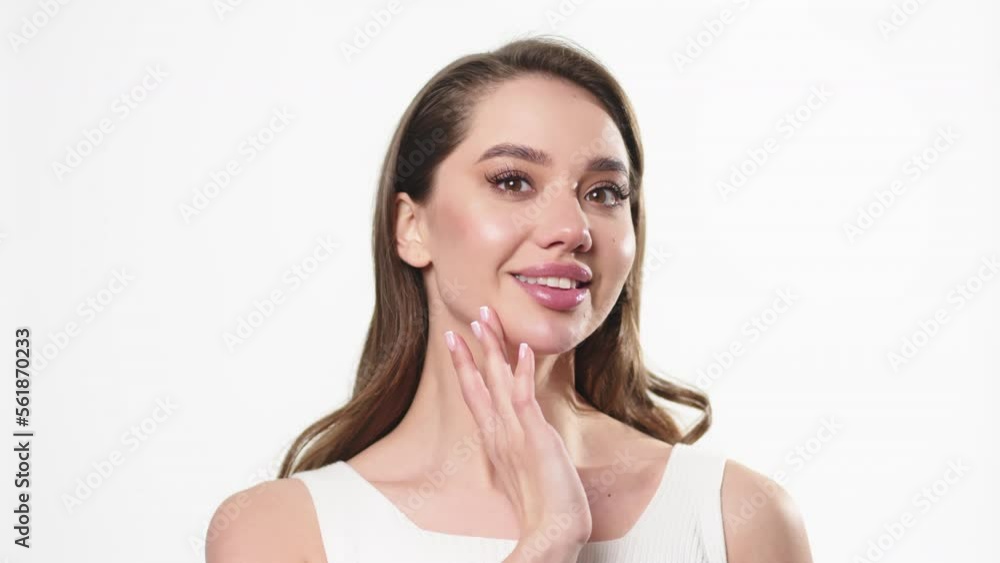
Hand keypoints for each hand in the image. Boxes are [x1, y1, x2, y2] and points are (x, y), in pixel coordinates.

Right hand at [444, 305, 592, 552]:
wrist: (554, 533)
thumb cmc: (544, 508)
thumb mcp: (524, 474)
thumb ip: (515, 455)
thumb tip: (513, 449)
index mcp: (496, 441)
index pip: (475, 395)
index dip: (466, 367)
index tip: (458, 341)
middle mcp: (500, 434)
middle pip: (481, 382)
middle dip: (475, 348)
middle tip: (469, 316)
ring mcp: (515, 434)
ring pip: (497, 382)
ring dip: (492, 348)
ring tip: (486, 319)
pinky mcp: (534, 438)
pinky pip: (524, 399)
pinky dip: (521, 373)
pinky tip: (522, 349)